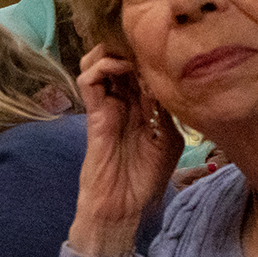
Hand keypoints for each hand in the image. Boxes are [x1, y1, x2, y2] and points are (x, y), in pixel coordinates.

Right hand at [68, 46, 182, 256]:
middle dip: (135, 47)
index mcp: (142, 107)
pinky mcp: (94, 113)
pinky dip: (103, 66)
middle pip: (120, 58)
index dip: (152, 55)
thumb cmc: (146, 180)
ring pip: (99, 61)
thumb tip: (162, 79)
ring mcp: (106, 106)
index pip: (143, 68)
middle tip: (149, 48)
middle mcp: (123, 102)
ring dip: (116, 52)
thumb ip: (165, 108)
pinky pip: (89, 79)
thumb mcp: (168, 139)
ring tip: (134, 58)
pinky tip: (123, 70)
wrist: (123, 209)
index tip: (168, 50)